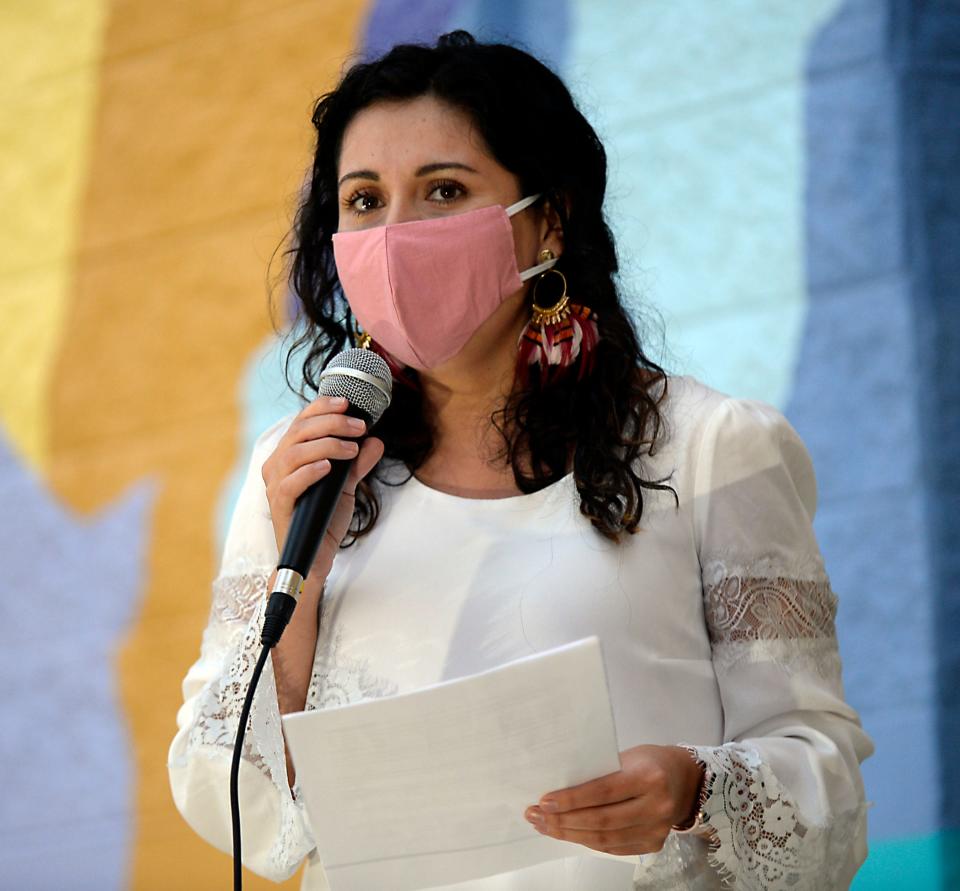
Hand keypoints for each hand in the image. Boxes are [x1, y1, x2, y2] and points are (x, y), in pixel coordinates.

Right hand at [261, 395, 384, 581]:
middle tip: (359, 426)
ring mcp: (275, 486)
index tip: (348, 403)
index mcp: (289, 455)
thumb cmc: (324, 519)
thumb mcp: (346, 486)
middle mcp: (277, 466)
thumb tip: (376, 440)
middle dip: (332, 423)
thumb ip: (358, 463)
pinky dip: (310, 470)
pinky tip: (329, 467)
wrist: (315, 557)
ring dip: (326, 444)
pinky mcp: (280, 506)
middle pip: (299, 431)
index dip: (322, 407)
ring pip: (294, 453)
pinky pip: (291, 482)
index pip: (301, 421)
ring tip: (352, 448)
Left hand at [523, 745, 703, 854]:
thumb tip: (558, 790)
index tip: (544, 801)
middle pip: (601, 820)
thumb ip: (599, 773)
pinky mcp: (653, 844)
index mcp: (648, 777)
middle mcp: (656, 806)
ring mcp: (656, 829)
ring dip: (570, 834)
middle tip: (536, 816)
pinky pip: (613, 848)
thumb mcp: (626, 757)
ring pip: (604, 839)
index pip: (602, 792)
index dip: (571, 799)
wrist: (685, 779)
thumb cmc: (648, 761)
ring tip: (546, 826)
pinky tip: (569, 833)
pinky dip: (588, 841)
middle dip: (563, 820)